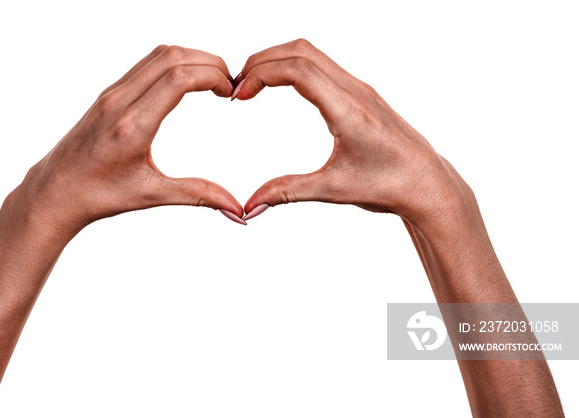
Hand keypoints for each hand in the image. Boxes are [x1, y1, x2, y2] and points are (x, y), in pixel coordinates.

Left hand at [12, 45, 244, 238]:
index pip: (178, 78)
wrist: (54, 192)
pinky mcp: (108, 94)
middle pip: (172, 57)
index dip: (212, 77)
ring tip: (213, 80)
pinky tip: (187, 82)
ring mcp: (111, 94)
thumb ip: (198, 195)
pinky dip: (173, 63)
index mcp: (131, 126)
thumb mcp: (151, 195)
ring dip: (191, 58)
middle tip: (229, 84)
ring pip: (158, 55)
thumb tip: (237, 210)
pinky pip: (145, 64)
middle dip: (209, 62)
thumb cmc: (97, 196)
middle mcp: (119, 102)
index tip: (230, 92)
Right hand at [236, 39, 469, 225]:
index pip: (297, 70)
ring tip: (253, 84)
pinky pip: (322, 64)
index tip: (239, 96)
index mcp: (348, 111)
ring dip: (277, 60)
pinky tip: (281, 86)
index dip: (261, 75)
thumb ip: (287, 192)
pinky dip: (293, 66)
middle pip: (300, 50)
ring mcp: (359, 88)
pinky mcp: (361, 93)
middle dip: (262, 61)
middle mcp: (354, 91)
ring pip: (311, 53)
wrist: (427, 184)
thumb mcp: (333, 190)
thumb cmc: (389, 186)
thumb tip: (250, 206)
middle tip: (237, 86)